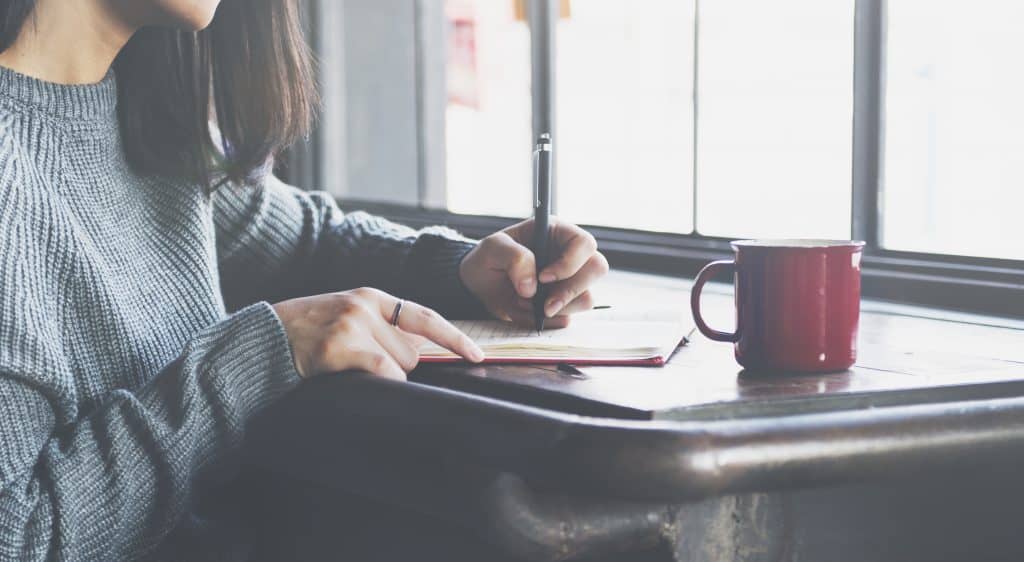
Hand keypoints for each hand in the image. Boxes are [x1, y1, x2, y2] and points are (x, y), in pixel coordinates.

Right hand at [273, 287, 483, 379]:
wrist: (264, 337)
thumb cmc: (307, 334)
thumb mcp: (347, 317)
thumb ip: (381, 328)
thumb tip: (419, 354)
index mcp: (372, 297)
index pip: (425, 317)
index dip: (454, 337)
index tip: (477, 355)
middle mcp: (366, 306)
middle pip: (413, 351)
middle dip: (397, 366)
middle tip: (360, 363)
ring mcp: (353, 325)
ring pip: (400, 366)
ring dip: (383, 376)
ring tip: (348, 367)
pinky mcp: (340, 347)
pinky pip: (384, 372)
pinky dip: (382, 382)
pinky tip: (356, 379)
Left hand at [459, 217, 608, 327]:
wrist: (478, 288)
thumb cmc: (487, 260)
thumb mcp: (492, 249)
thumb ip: (514, 258)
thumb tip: (533, 286)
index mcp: (557, 233)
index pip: (584, 243)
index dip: (570, 263)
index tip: (544, 277)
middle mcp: (569, 256)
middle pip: (597, 269)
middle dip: (571, 291)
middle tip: (544, 304)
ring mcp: (569, 282)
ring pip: (586, 298)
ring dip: (555, 308)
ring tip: (524, 303)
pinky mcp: (563, 305)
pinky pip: (568, 317)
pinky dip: (546, 320)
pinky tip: (526, 311)